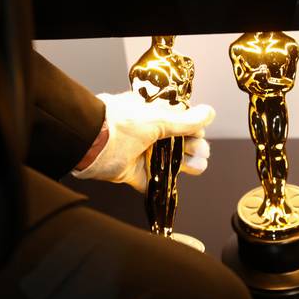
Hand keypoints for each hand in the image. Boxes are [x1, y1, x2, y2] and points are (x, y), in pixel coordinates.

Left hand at [72, 91, 215, 191]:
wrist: (89, 141)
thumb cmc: (122, 124)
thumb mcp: (157, 120)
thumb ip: (184, 121)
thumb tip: (209, 113)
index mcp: (150, 114)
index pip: (178, 121)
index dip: (193, 129)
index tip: (201, 135)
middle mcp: (146, 133)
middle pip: (176, 143)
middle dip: (192, 148)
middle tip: (202, 154)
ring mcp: (138, 153)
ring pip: (167, 162)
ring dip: (184, 165)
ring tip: (198, 167)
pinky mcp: (131, 173)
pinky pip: (149, 181)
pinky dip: (161, 185)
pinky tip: (175, 185)